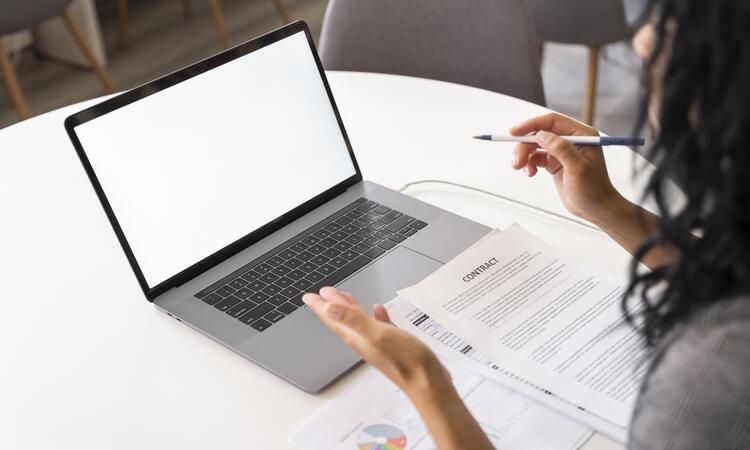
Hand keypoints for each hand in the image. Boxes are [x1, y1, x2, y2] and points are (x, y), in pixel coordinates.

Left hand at [302, 287, 450, 395]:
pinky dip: (375, 316)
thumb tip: (328, 307)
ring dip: (350, 309)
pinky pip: (378, 326)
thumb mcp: (377, 334)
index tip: (309, 296)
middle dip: (331, 305)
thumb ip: (353, 319)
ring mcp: (377, 343)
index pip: (333, 318)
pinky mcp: (392, 344)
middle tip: (322, 294)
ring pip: (358, 322)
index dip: (320, 306)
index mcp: (357, 337)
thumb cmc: (405, 361)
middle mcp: (364, 340)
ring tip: (343, 298)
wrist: (427, 382)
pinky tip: (379, 309)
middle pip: (342, 319)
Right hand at [509, 113, 624, 222]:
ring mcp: (561, 151)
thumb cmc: (593, 190)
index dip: (531, 125)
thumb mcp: (578, 168)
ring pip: (535, 145)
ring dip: (524, 155)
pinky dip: (529, 164)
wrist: (595, 208)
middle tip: (517, 160)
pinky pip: (535, 157)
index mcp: (582, 134)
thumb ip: (561, 149)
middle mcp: (571, 140)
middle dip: (525, 145)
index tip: (514, 132)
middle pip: (540, 133)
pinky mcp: (554, 162)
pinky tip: (530, 172)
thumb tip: (542, 135)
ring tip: (520, 167)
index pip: (552, 121)